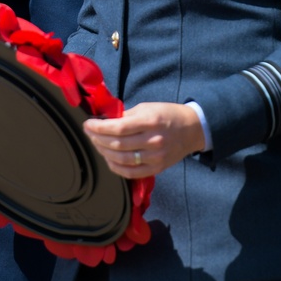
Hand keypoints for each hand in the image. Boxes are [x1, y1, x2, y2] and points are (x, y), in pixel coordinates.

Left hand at [82, 101, 205, 177]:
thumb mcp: (146, 107)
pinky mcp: (157, 168)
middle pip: (117, 144)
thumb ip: (126, 116)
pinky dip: (116, 167)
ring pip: (122, 159)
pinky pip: (131, 173)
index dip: (99, 127)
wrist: (192, 129)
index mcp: (150, 122)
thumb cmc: (167, 114)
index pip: (118, 127)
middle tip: (89, 132)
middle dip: (97, 138)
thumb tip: (104, 121)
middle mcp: (153, 141)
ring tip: (96, 143)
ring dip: (103, 152)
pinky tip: (108, 159)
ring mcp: (156, 157)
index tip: (88, 124)